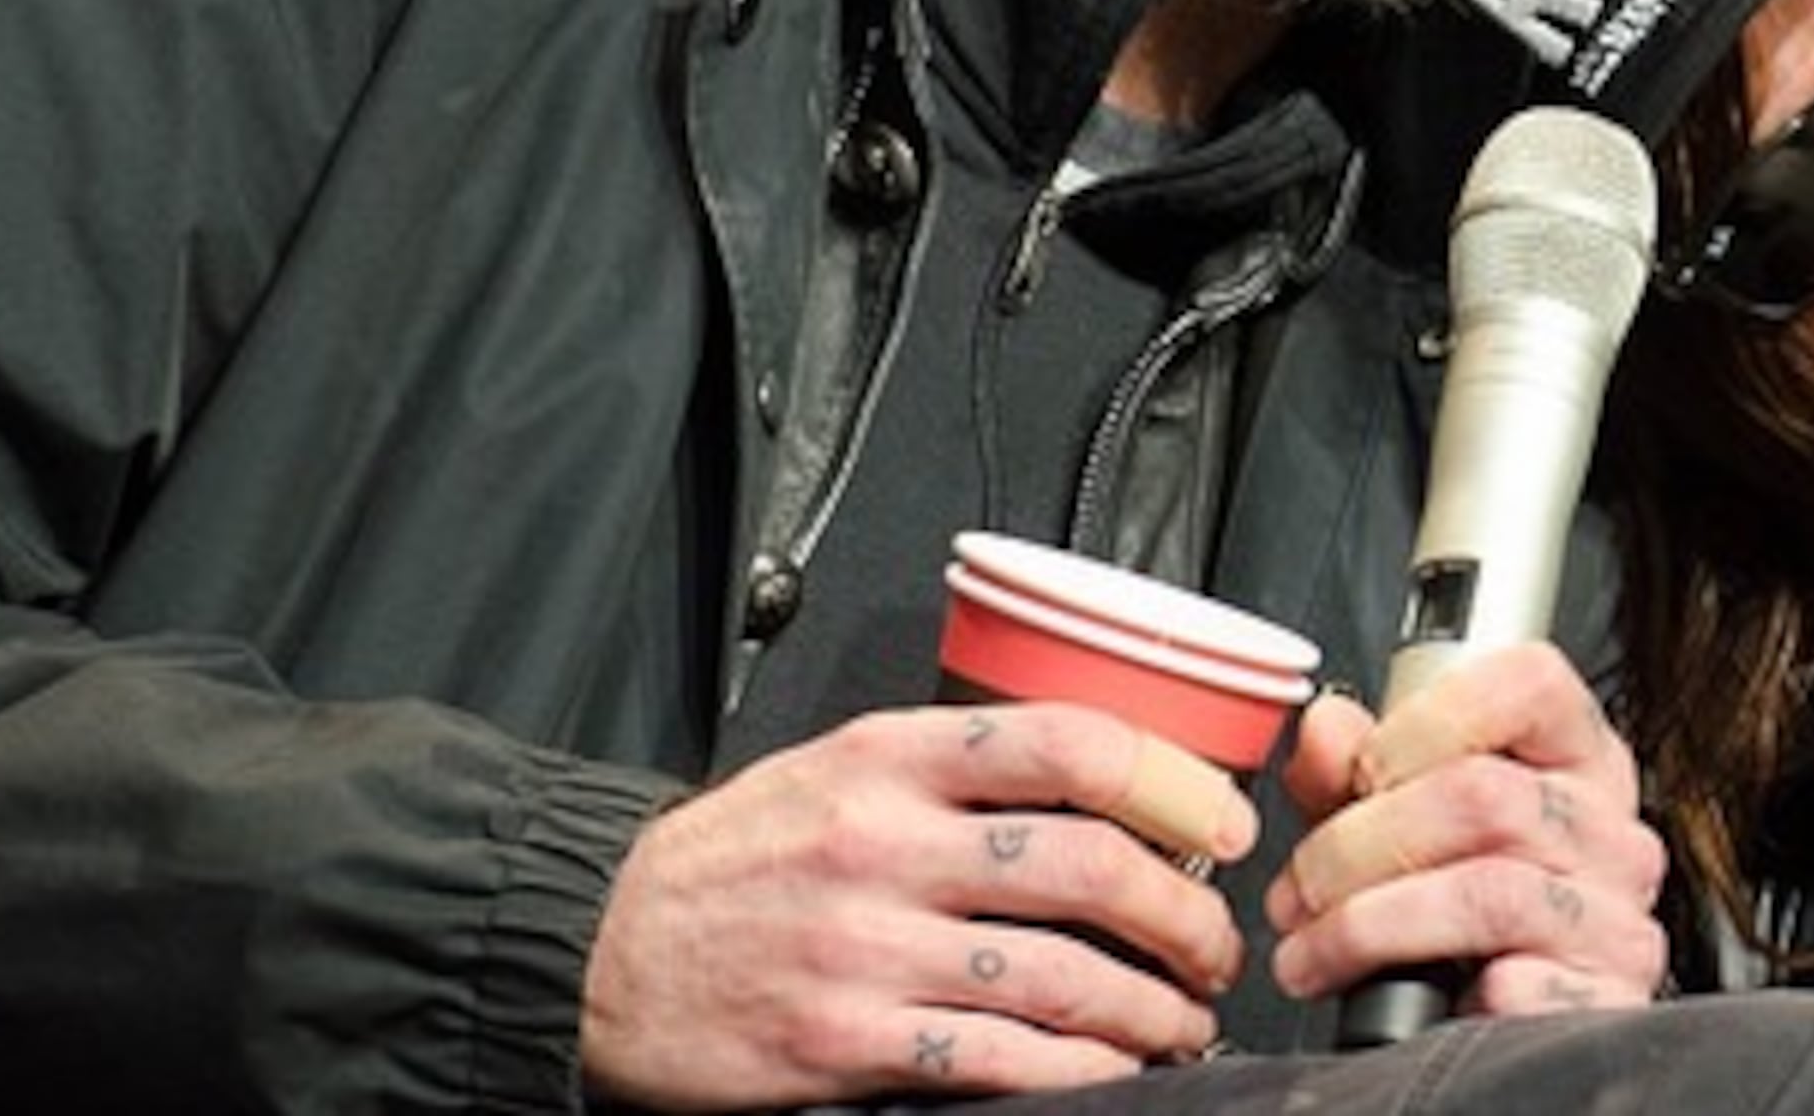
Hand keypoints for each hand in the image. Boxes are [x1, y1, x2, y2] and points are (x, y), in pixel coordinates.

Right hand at [580, 702, 1258, 1110]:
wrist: (594, 945)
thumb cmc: (731, 858)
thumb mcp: (838, 765)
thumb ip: (957, 766)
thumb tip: (1101, 780)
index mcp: (892, 758)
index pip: (1071, 742)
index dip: (1174, 783)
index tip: (1219, 823)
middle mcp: (886, 844)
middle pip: (1091, 867)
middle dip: (1185, 917)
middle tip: (1214, 943)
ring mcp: (866, 947)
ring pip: (1062, 975)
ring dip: (1151, 1007)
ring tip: (1182, 1016)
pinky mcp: (845, 1042)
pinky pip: (1000, 1061)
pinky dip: (1080, 1070)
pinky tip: (1111, 1067)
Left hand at [1262, 642, 1671, 1018]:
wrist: (1522, 1031)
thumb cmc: (1461, 915)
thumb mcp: (1402, 820)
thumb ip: (1361, 768)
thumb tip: (1326, 732)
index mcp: (1576, 760)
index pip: (1532, 683)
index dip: (1430, 718)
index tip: (1363, 770)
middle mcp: (1611, 830)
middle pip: (1480, 794)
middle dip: (1356, 844)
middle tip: (1298, 889)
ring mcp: (1616, 917)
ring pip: (1485, 890)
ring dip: (1366, 927)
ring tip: (1310, 953)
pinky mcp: (1601, 999)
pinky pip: (1511, 986)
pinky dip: (1435, 999)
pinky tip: (1396, 1003)